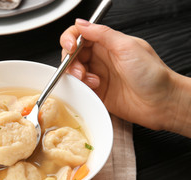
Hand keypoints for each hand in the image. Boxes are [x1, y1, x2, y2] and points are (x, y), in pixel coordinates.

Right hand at [60, 19, 178, 130]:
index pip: (81, 35)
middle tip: (79, 69)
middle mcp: (101, 58)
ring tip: (91, 80)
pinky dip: (81, 87)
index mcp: (108, 43)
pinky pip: (79, 87)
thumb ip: (102, 34)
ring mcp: (98, 75)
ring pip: (73, 71)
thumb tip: (82, 24)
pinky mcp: (96, 92)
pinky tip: (94, 87)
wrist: (161, 103)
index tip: (70, 47)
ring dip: (76, 75)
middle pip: (72, 54)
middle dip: (71, 60)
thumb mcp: (127, 47)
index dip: (70, 39)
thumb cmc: (152, 74)